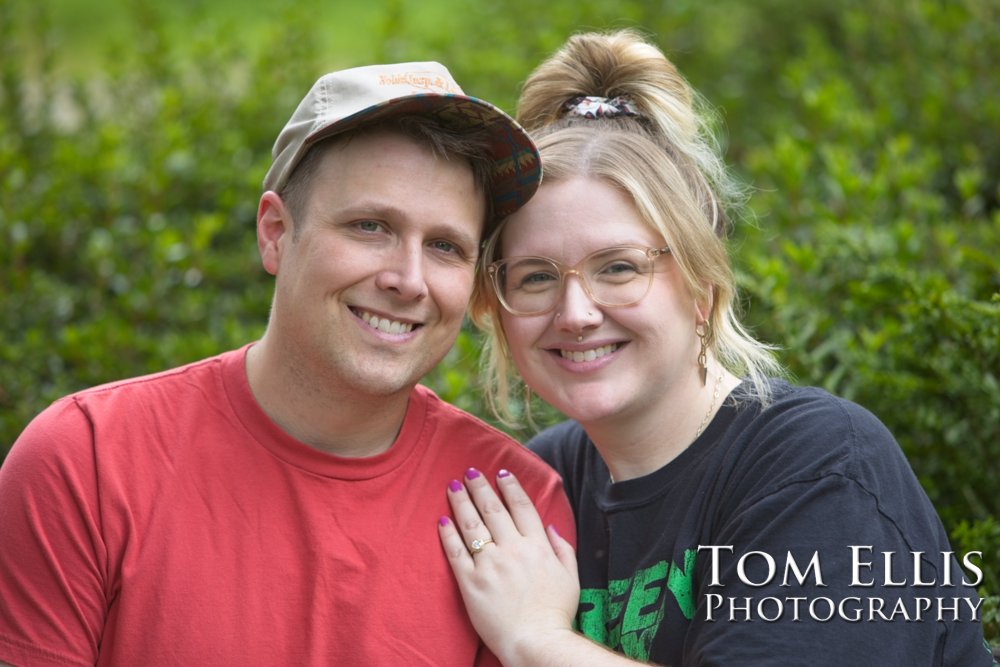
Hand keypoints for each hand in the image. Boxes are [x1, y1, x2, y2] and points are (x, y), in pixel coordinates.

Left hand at [438, 468, 579, 663]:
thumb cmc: (555, 613)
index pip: (521, 506)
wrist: (536, 641)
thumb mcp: (571, 577)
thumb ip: (563, 548)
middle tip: (469, 472)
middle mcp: (512, 549)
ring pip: (472, 525)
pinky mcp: (471, 582)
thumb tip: (550, 527)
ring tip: (452, 486)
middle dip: (480, 487)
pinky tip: (442, 520)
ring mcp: (490, 565)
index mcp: (537, 546)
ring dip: (461, 502)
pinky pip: (455, 552)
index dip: (510, 486)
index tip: (501, 472)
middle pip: (492, 510)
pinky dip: (448, 534)